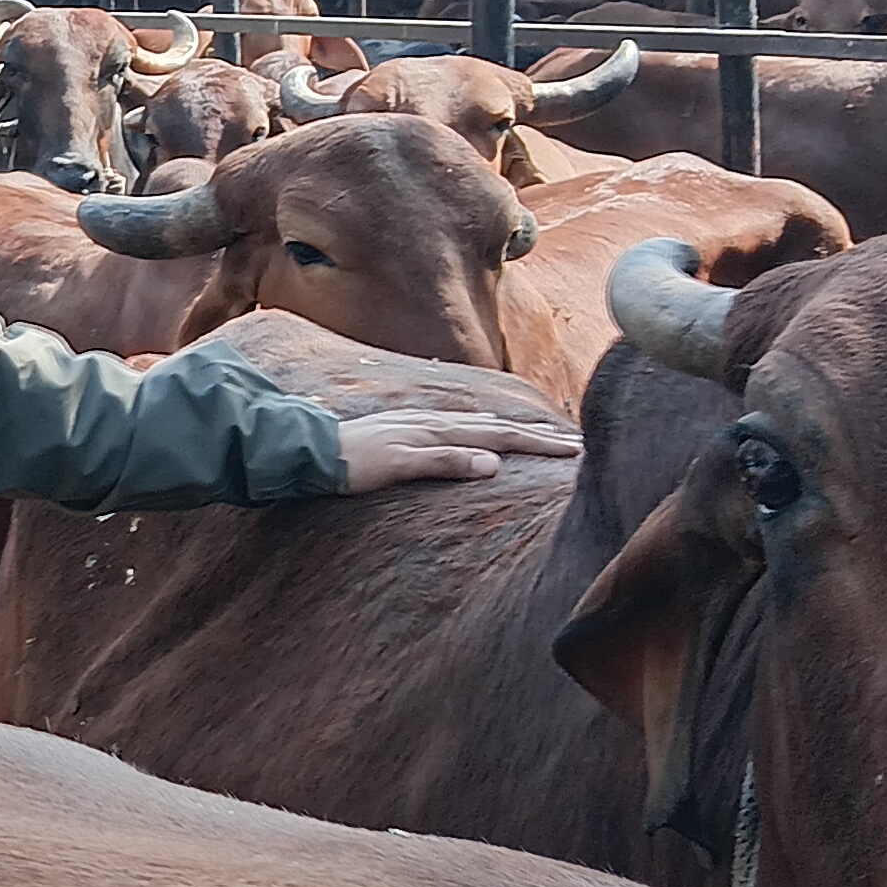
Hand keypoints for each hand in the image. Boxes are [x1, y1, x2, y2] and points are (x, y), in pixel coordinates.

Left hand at [337, 408, 581, 491]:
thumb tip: (494, 464)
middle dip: (537, 434)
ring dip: (514, 429)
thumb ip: (445, 462)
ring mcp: (421, 423)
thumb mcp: (399, 465)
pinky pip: (460, 426)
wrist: (310, 450)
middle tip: (576, 441)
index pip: (501, 435)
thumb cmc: (353, 463)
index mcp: (439, 430)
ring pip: (480, 424)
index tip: (575, 448)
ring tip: (541, 433)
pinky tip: (484, 429)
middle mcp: (434, 421)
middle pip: (497, 426)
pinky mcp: (409, 430)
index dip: (539, 442)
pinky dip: (484, 428)